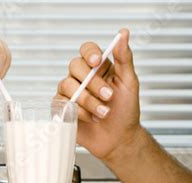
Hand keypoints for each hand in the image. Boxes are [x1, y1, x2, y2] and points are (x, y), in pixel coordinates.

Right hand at [56, 29, 141, 160]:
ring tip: (103, 113)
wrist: (118, 139)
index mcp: (98, 68)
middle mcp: (82, 77)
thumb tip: (124, 34)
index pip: (87, 50)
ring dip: (88, 100)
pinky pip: (62, 103)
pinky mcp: (62, 108)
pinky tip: (91, 118)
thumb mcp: (129, 83)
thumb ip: (124, 58)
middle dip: (93, 83)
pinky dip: (79, 111)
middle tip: (109, 96)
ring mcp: (71, 92)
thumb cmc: (125, 112)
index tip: (97, 61)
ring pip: (68, 85)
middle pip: (75, 66)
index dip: (89, 52)